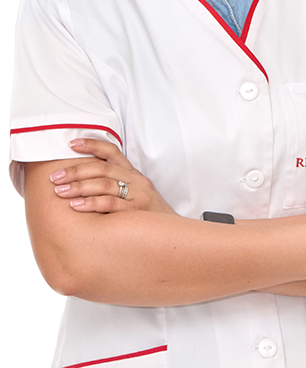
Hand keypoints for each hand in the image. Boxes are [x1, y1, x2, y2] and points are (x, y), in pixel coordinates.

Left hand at [50, 138, 176, 214]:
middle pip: (102, 168)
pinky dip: (91, 203)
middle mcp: (136, 181)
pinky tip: (76, 206)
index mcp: (133, 174)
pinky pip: (110, 204)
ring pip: (104, 184)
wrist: (173, 237)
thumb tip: (82, 184)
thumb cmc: (148, 217)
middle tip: (55, 178)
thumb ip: (115, 188)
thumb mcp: (135, 196)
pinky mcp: (137, 211)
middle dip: (76, 171)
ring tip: (60, 192)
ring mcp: (138, 195)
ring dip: (79, 187)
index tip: (71, 144)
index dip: (92, 145)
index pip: (112, 152)